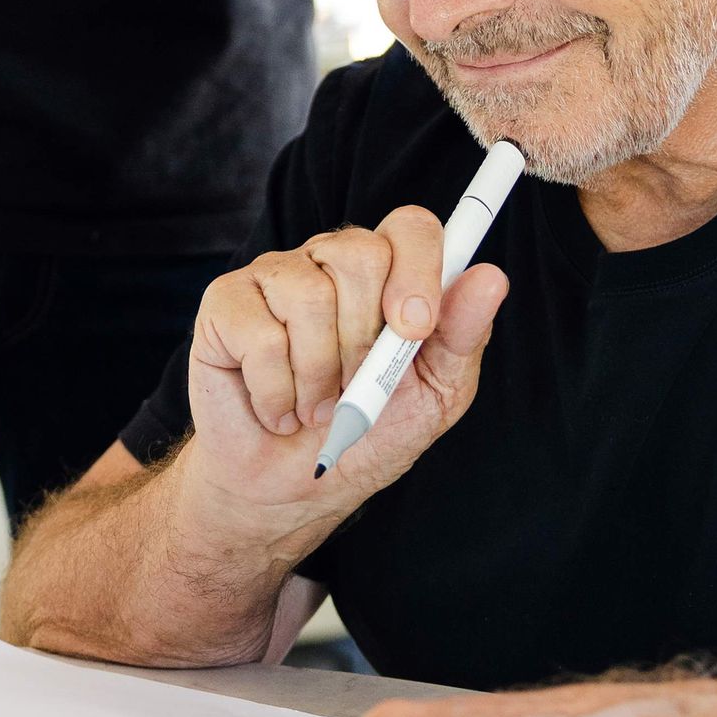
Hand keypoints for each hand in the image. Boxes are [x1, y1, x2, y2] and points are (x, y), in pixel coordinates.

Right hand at [183, 207, 507, 520]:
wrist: (290, 489)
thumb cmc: (366, 434)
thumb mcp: (433, 395)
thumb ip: (461, 336)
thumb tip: (492, 277)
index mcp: (386, 273)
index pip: (411, 227)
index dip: (419, 268)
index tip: (415, 328)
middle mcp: (328, 261)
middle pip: (359, 254)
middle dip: (365, 340)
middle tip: (355, 384)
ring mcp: (273, 277)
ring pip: (308, 295)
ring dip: (319, 375)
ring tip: (316, 405)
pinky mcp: (225, 304)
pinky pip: (261, 333)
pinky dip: (276, 392)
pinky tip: (277, 408)